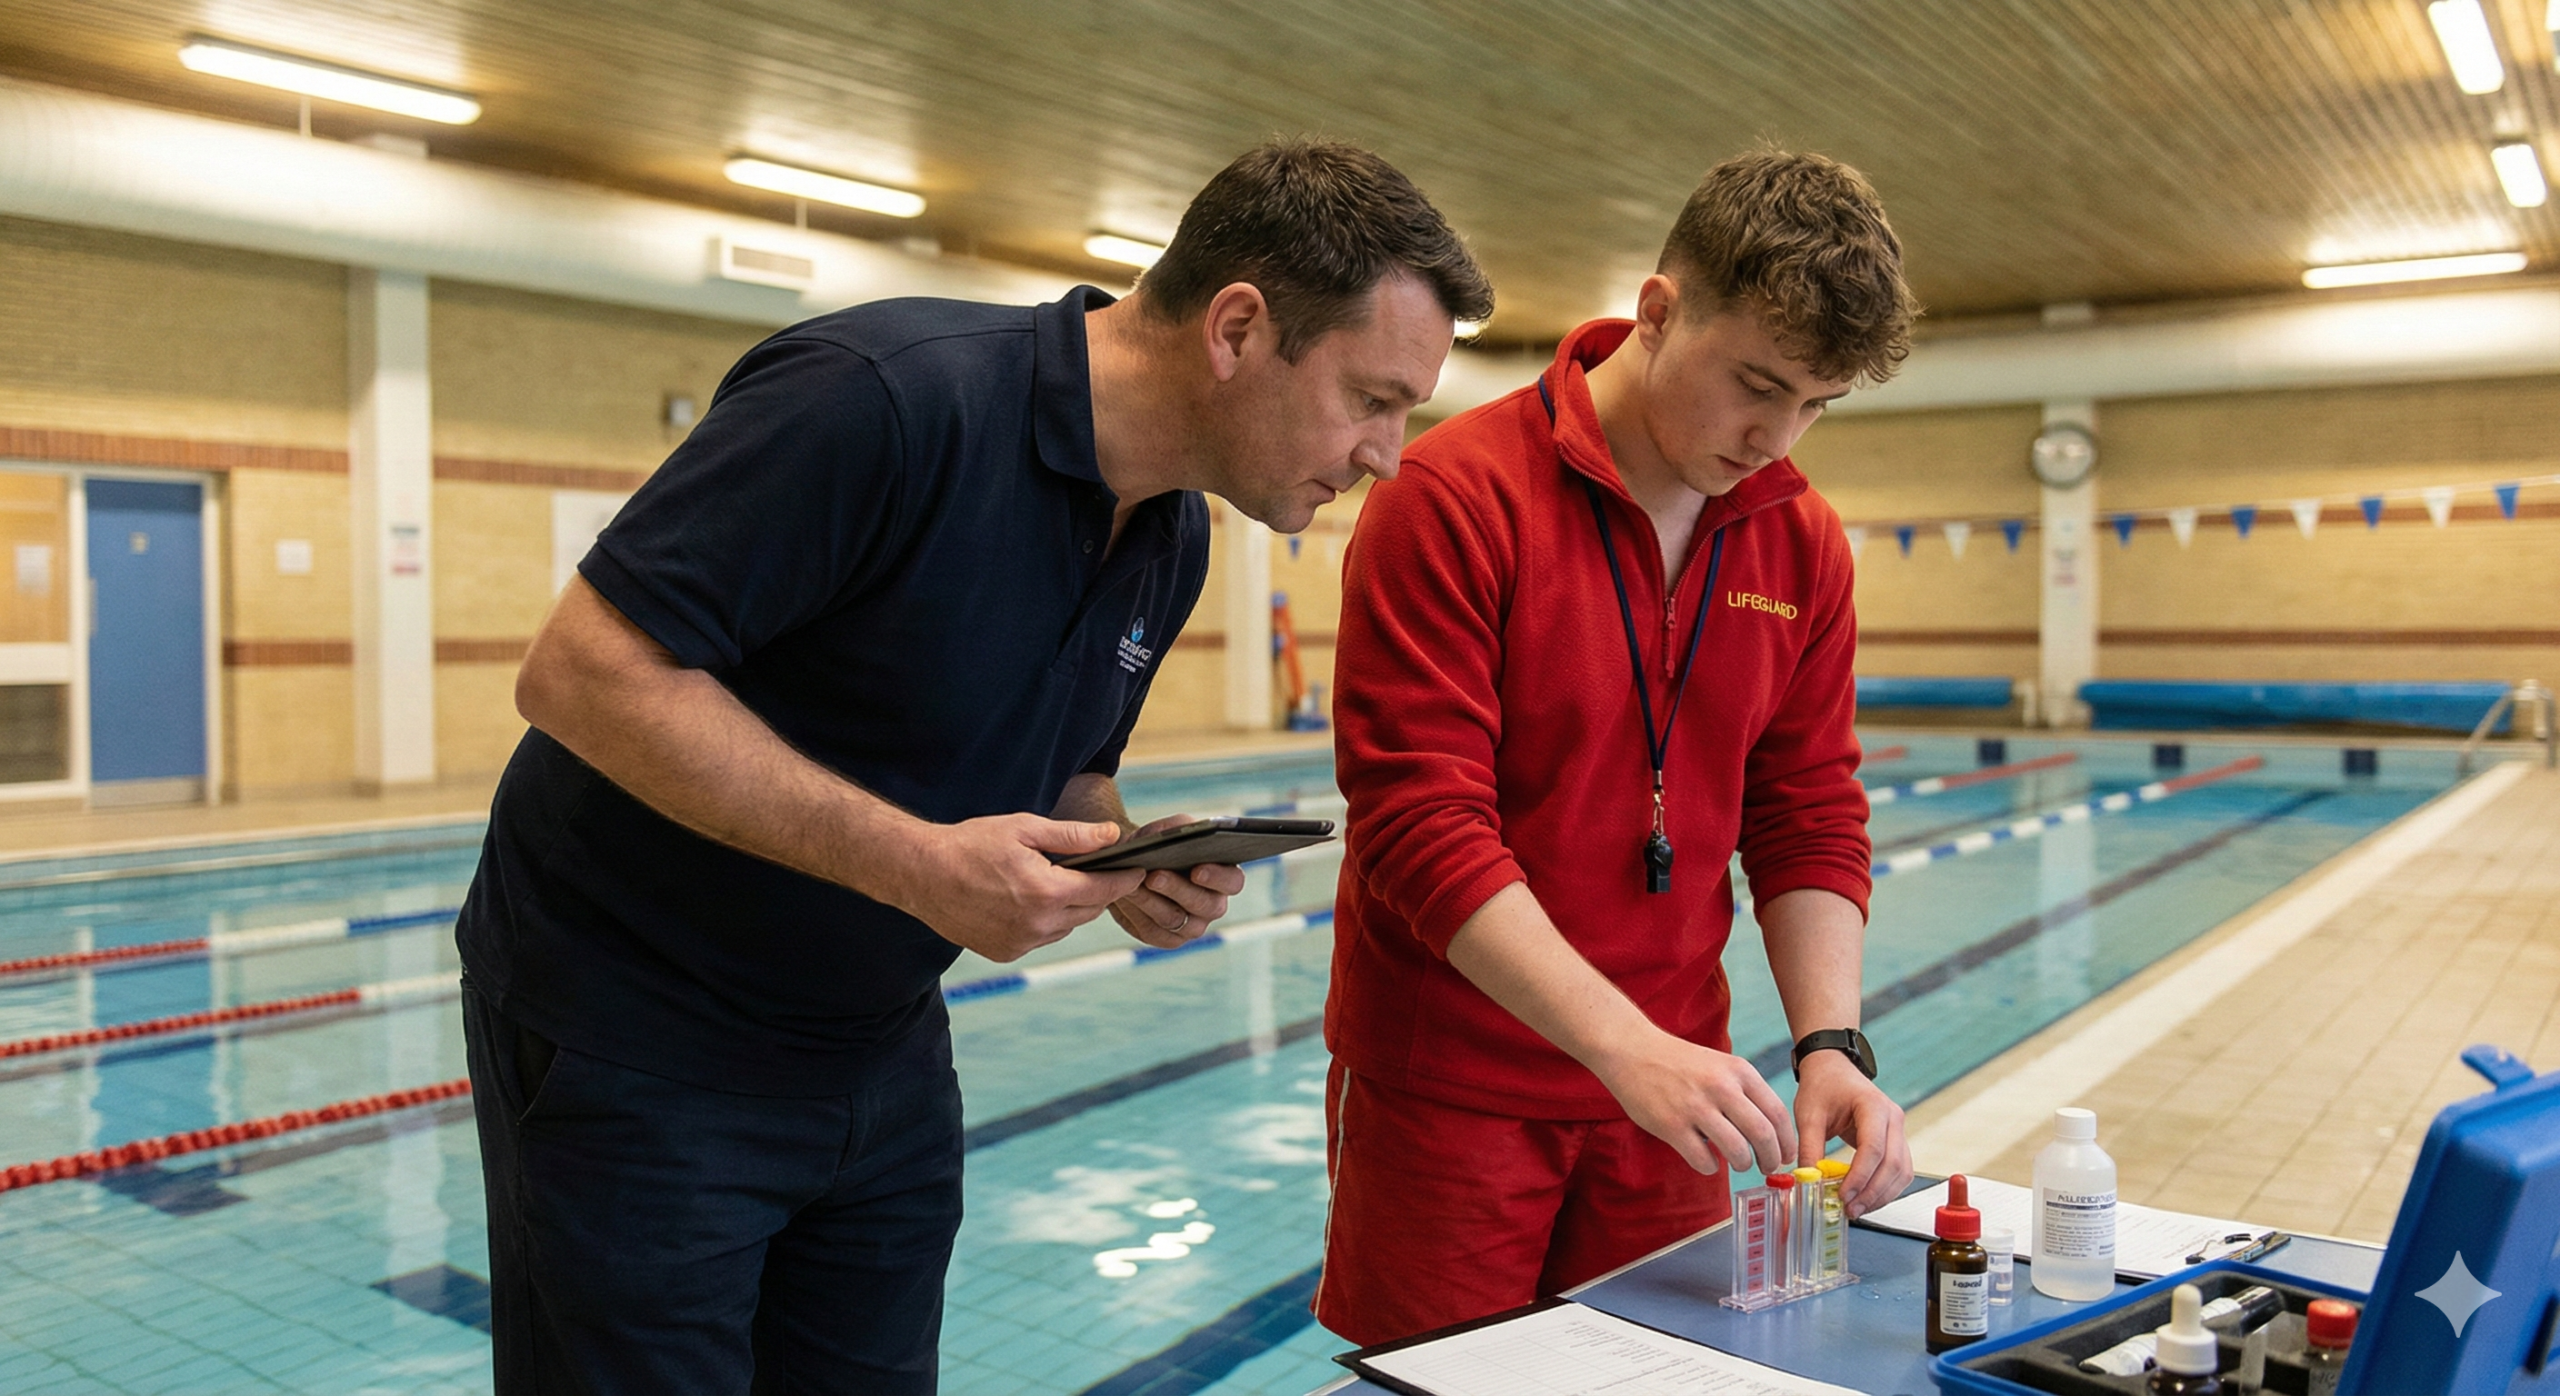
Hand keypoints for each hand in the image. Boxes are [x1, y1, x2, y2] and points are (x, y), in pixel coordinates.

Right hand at [892, 814, 1144, 962]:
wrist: (922, 873)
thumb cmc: (971, 844)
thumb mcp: (1024, 829)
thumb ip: (1072, 836)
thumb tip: (1111, 837)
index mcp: (1048, 891)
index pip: (1104, 889)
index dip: (1124, 879)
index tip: (1138, 870)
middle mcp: (1038, 924)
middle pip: (1089, 910)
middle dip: (1098, 891)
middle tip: (1101, 871)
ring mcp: (1021, 943)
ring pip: (1066, 926)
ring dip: (1070, 907)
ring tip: (1057, 883)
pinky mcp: (1005, 952)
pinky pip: (1041, 937)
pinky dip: (1044, 922)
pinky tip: (1029, 901)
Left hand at [1105, 814, 1247, 949]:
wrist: (1135, 864)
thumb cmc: (1160, 844)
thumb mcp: (1169, 829)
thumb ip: (1177, 828)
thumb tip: (1176, 834)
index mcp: (1225, 877)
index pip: (1233, 882)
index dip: (1218, 878)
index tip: (1196, 869)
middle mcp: (1214, 905)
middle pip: (1205, 906)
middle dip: (1177, 890)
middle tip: (1154, 876)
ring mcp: (1192, 926)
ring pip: (1175, 920)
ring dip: (1151, 901)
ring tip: (1132, 884)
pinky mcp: (1167, 938)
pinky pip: (1153, 932)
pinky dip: (1137, 914)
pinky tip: (1124, 898)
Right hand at [1593, 1031, 1793, 1177]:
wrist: (1633, 1051)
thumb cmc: (1681, 1063)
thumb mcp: (1721, 1066)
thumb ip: (1746, 1093)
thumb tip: (1772, 1134)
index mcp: (1739, 1071)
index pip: (1777, 1113)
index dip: (1787, 1141)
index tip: (1786, 1155)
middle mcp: (1721, 1088)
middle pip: (1763, 1135)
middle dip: (1771, 1158)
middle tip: (1767, 1167)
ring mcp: (1695, 1107)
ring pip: (1737, 1151)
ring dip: (1741, 1164)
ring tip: (1737, 1162)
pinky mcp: (1672, 1126)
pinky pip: (1703, 1160)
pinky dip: (1709, 1167)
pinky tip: (1705, 1159)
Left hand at [1791, 1049, 1910, 1216]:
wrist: (1833, 1069)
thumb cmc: (1822, 1087)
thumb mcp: (1808, 1115)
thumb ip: (1809, 1149)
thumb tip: (1808, 1183)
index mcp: (1873, 1106)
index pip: (1874, 1148)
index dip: (1860, 1177)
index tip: (1842, 1195)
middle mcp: (1893, 1118)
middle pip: (1893, 1164)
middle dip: (1872, 1192)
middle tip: (1849, 1210)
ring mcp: (1898, 1130)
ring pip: (1901, 1172)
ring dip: (1881, 1195)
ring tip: (1855, 1209)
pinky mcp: (1896, 1142)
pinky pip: (1899, 1171)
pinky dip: (1885, 1188)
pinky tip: (1865, 1199)